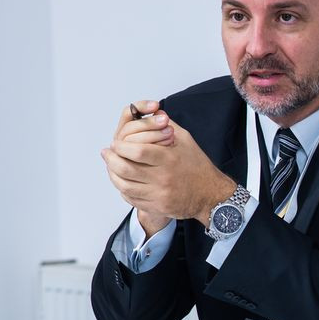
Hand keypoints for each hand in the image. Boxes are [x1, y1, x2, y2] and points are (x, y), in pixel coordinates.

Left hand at [102, 104, 236, 233]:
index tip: (116, 143)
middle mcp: (163, 178)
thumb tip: (148, 112)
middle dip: (111, 159)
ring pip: (125, 186)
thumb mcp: (186, 140)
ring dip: (113, 175)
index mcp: (169, 159)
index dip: (121, 146)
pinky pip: (132, 199)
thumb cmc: (197, 166)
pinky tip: (122, 181)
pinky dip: (123, 189)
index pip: (137, 151)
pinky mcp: (158, 207)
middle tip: (107, 153)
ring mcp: (160, 195)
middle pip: (126, 169)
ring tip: (111, 166)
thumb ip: (165, 125)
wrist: (210, 194)